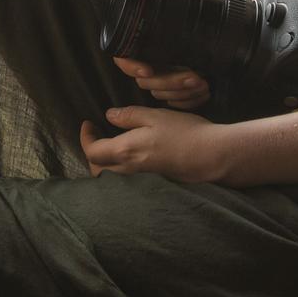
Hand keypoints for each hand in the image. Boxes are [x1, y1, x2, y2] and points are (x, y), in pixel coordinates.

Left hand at [79, 105, 228, 183]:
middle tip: (95, 135)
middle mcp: (129, 170)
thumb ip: (129, 116)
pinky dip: (119, 168)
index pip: (92, 151)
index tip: (88, 123)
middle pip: (97, 168)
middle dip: (91, 152)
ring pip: (111, 176)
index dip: (86, 137)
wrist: (212, 156)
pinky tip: (130, 154)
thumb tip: (109, 116)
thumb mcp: (154, 116)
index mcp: (125, 151)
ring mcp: (142, 179)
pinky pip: (126, 178)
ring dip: (104, 162)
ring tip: (110, 144)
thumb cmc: (184, 132)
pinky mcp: (153, 181)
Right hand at [112, 0, 212, 110]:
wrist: (224, 36)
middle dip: (170, 80)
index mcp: (146, 43)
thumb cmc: (199, 14)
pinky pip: (177, 105)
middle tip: (193, 73)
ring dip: (182, 92)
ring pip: (163, 96)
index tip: (147, 67)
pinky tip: (204, 93)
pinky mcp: (177, 94)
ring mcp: (163, 81)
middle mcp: (151, 64)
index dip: (132, 65)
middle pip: (148, 82)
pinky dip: (190, 101)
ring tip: (203, 81)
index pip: (125, 59)